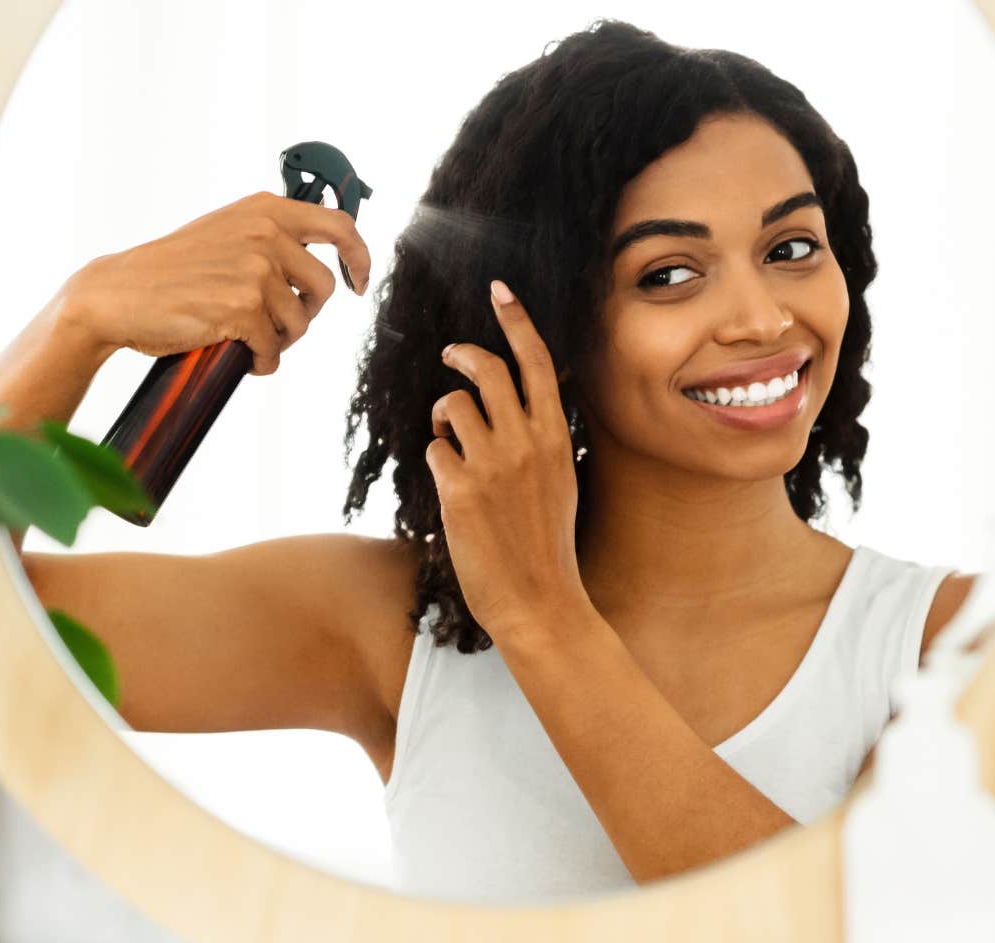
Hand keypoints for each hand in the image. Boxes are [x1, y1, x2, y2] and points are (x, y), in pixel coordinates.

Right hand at [60, 191, 372, 374]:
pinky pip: (274, 349)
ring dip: (279, 340)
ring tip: (250, 340)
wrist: (118, 294)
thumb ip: (266, 235)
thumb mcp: (223, 232)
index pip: (339, 225)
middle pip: (324, 287)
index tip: (357, 281)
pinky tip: (243, 358)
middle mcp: (265, 235)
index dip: (358, 256)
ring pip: (299, 323)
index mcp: (264, 210)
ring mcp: (255, 271)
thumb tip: (314, 256)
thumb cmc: (169, 270)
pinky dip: (262, 362)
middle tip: (279, 325)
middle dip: (307, 314)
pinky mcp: (242, 309)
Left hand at [427, 280, 587, 643]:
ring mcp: (492, 464)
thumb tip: (515, 406)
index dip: (516, 321)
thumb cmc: (547, 544)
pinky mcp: (459, 489)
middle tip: (452, 352)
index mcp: (555, 438)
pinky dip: (437, 459)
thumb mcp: (560, 482)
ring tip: (451, 439)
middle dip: (464, 353)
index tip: (500, 291)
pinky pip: (435, 449)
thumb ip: (540, 440)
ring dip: (444, 416)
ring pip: (452, 405)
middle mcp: (526, 442)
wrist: (538, 600)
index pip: (537, 363)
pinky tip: (450, 485)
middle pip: (488, 369)